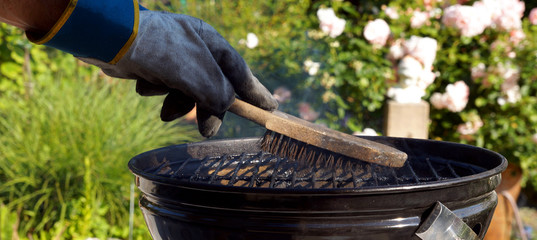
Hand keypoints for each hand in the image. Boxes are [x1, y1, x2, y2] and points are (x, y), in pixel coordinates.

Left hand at [81, 11, 277, 136]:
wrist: (113, 39)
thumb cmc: (163, 52)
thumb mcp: (200, 76)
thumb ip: (219, 96)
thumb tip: (220, 113)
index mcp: (211, 42)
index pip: (240, 71)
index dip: (255, 92)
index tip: (270, 107)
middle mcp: (195, 49)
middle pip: (213, 86)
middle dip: (207, 108)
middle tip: (206, 130)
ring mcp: (174, 57)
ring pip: (188, 91)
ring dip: (178, 103)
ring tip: (166, 112)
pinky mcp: (154, 65)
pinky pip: (166, 87)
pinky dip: (159, 91)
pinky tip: (145, 85)